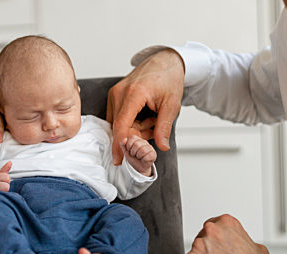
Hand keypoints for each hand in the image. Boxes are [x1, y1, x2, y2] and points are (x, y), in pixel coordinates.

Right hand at [0, 161, 11, 199]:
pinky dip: (1, 198)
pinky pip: (2, 198)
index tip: (0, 183)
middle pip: (7, 186)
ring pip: (5, 192)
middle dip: (5, 188)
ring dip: (3, 193)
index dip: (5, 181)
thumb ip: (4, 170)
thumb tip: (10, 162)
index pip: (7, 177)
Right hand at [107, 48, 184, 163]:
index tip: (118, 159)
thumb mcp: (171, 105)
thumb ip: (164, 127)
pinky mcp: (115, 95)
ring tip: (151, 119)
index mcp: (133, 94)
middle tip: (154, 130)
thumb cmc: (168, 78)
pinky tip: (144, 116)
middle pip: (119, 126)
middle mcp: (120, 93)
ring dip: (133, 128)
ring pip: (118, 122)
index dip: (119, 145)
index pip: (121, 125)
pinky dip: (130, 121)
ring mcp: (115, 93)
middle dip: (135, 135)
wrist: (165, 61)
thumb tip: (162, 146)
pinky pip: (118, 116)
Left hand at [120, 135, 155, 175]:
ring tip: (139, 157)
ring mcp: (150, 147)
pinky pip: (148, 156)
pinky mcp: (154, 154)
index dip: (128, 145)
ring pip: (142, 150)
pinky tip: (143, 159)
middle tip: (134, 155)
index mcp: (137, 139)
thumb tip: (124, 139)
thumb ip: (123, 145)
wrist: (138, 167)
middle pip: (136, 144)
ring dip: (138, 156)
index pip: (132, 137)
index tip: (129, 150)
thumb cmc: (133, 158)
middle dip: (133, 152)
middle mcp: (144, 142)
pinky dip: (143, 159)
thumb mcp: (126, 151)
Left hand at [183, 214, 269, 253]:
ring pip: (196, 251)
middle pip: (202, 237)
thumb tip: (238, 244)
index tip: (220, 249)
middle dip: (208, 249)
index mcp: (226, 222)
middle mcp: (211, 229)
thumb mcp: (258, 248)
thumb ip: (243, 240)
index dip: (216, 240)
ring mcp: (198, 244)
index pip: (213, 225)